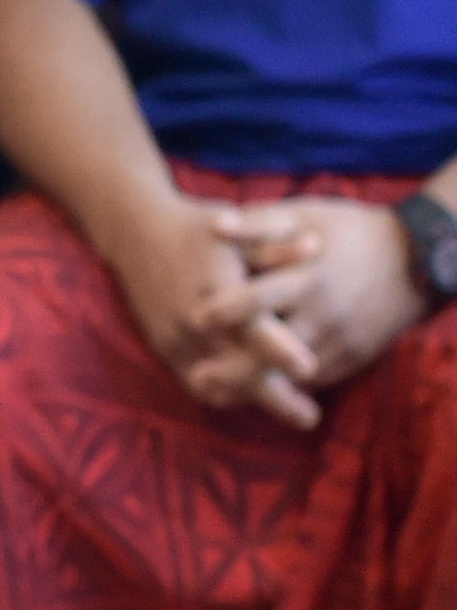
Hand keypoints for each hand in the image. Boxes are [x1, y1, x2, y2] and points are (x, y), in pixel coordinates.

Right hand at [93, 193, 319, 427]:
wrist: (135, 233)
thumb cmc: (198, 229)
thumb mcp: (239, 229)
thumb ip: (275, 244)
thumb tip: (316, 246)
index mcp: (216, 287)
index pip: (251, 327)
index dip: (280, 351)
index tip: (312, 370)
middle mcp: (194, 318)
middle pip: (237, 370)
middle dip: (275, 398)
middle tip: (310, 418)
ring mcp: (175, 336)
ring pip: (215, 384)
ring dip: (251, 401)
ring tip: (290, 413)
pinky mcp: (163, 346)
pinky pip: (194, 382)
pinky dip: (224, 394)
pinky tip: (252, 398)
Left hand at [198, 198, 432, 388]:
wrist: (414, 259)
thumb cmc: (346, 231)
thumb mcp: (305, 217)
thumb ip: (259, 224)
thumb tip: (214, 225)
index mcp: (310, 277)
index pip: (263, 299)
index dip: (228, 310)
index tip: (196, 318)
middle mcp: (327, 314)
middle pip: (276, 350)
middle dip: (237, 368)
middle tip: (196, 376)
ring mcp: (342, 340)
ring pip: (294, 375)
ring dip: (253, 386)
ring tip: (211, 390)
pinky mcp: (353, 358)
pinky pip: (316, 381)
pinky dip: (283, 388)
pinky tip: (250, 392)